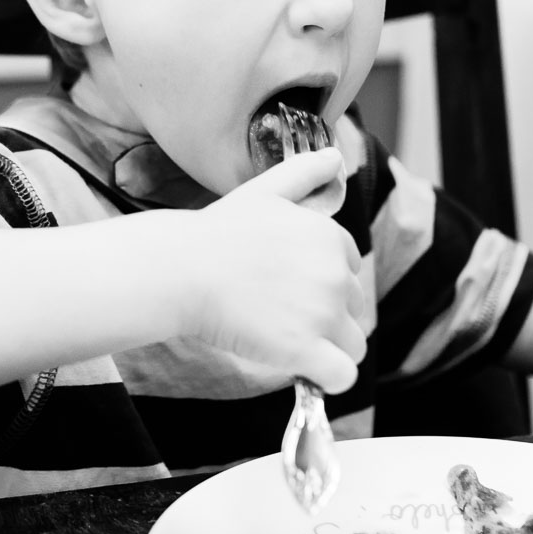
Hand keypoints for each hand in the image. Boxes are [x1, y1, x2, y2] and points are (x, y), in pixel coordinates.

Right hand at [177, 148, 365, 393]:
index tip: (285, 286)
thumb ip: (304, 173)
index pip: (351, 270)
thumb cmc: (215, 232)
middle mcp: (335, 273)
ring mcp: (322, 313)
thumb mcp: (263, 190)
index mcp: (330, 237)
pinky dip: (326, 377)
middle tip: (276, 313)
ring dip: (327, 349)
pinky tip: (300, 367)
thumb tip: (335, 156)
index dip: (321, 283)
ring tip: (284, 340)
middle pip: (353, 309)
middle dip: (324, 316)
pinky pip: (343, 376)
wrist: (179, 270)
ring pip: (353, 345)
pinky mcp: (306, 349)